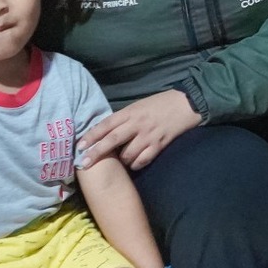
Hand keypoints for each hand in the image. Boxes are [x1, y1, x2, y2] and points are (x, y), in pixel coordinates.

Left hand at [78, 91, 201, 171]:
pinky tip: (134, 164)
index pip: (106, 124)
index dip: (92, 135)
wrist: (187, 104)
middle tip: (84, 164)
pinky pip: (144, 159)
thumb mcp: (139, 106)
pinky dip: (136, 164)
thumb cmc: (160, 103)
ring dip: (121, 161)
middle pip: (112, 140)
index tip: (80, 146)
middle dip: (96, 153)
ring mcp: (149, 135)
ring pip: (127, 154)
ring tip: (119, 163)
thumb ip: (124, 118)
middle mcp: (137, 124)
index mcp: (130, 112)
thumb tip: (106, 132)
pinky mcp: (160, 144)